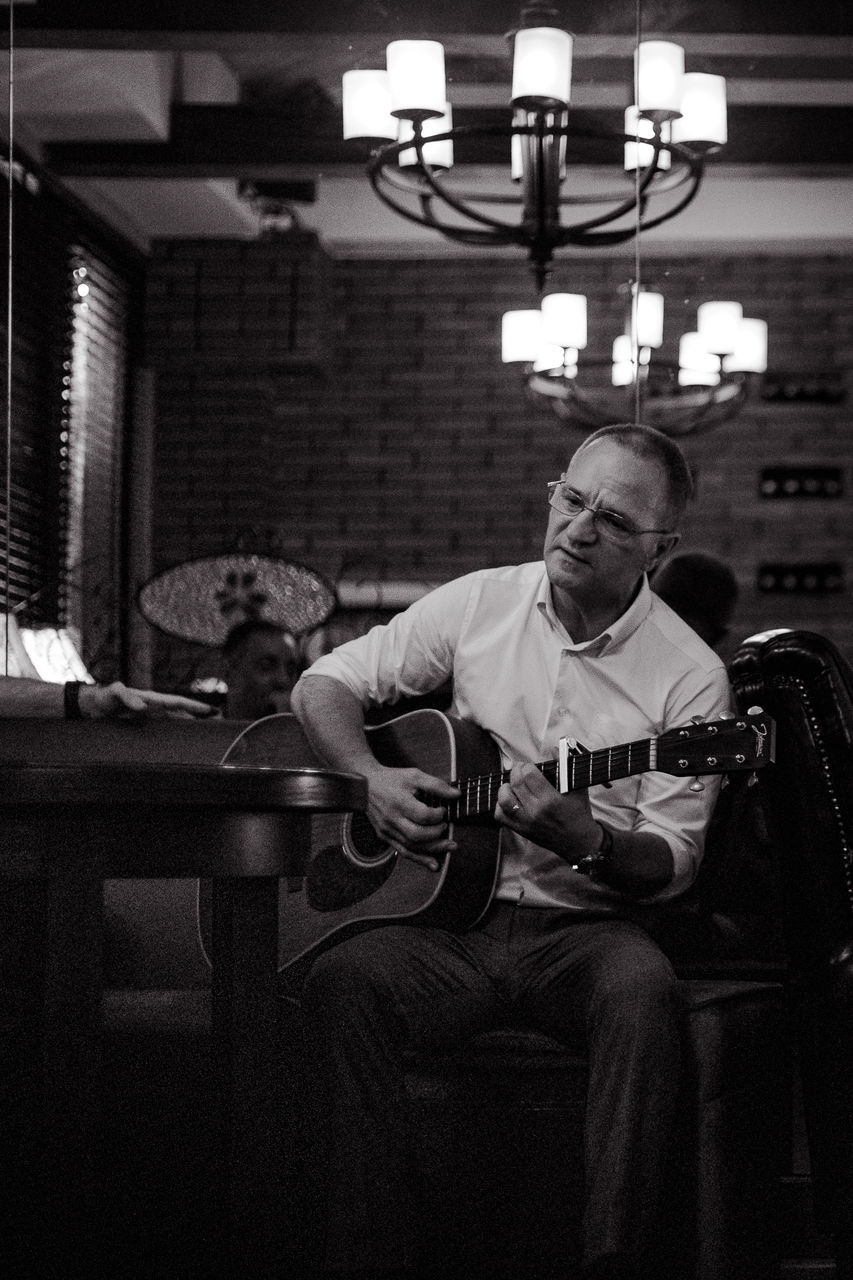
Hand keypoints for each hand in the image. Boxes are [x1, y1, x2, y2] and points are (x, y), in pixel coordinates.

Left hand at [80, 682, 216, 720]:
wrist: (93, 706)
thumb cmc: (104, 698)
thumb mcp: (114, 693)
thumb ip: (127, 696)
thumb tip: (143, 706)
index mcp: (151, 698)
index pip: (177, 702)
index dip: (194, 706)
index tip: (210, 711)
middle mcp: (155, 707)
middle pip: (182, 711)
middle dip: (200, 715)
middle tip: (220, 720)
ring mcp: (151, 716)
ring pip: (177, 721)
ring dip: (192, 725)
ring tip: (209, 732)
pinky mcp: (145, 725)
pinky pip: (166, 729)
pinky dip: (178, 733)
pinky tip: (185, 741)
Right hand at [364, 762, 459, 870]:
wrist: (366, 786)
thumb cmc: (391, 779)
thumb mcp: (414, 776)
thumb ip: (436, 785)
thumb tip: (456, 795)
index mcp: (399, 802)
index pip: (423, 816)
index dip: (438, 815)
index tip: (443, 810)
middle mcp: (392, 819)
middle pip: (417, 835)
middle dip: (437, 834)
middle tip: (446, 826)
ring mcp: (387, 830)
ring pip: (411, 846)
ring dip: (433, 849)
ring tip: (449, 847)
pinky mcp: (385, 836)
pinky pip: (403, 851)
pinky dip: (419, 859)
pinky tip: (433, 863)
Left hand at [496, 763, 600, 861]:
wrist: (578, 842)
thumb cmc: (579, 812)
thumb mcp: (578, 787)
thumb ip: (565, 766)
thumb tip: (552, 748)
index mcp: (551, 800)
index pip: (528, 774)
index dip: (527, 766)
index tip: (530, 766)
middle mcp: (536, 811)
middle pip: (515, 783)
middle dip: (516, 771)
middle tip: (520, 770)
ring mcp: (526, 822)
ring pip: (504, 799)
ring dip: (505, 787)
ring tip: (512, 784)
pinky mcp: (520, 830)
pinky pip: (500, 816)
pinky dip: (500, 805)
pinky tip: (510, 799)